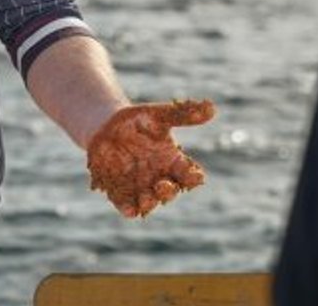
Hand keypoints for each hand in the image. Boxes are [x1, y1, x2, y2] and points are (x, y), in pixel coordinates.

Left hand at [85, 99, 214, 217]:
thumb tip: (212, 107)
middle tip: (163, 186)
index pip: (189, 174)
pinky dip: (129, 209)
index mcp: (173, 162)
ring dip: (149, 203)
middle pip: (169, 192)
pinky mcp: (119, 191)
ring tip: (147, 198)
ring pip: (148, 202)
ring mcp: (139, 187)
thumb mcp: (159, 115)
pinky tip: (129, 209)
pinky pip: (126, 205)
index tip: (195, 175)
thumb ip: (182, 114)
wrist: (106, 127)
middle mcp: (159, 178)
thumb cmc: (138, 121)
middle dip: (168, 192)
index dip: (194, 177)